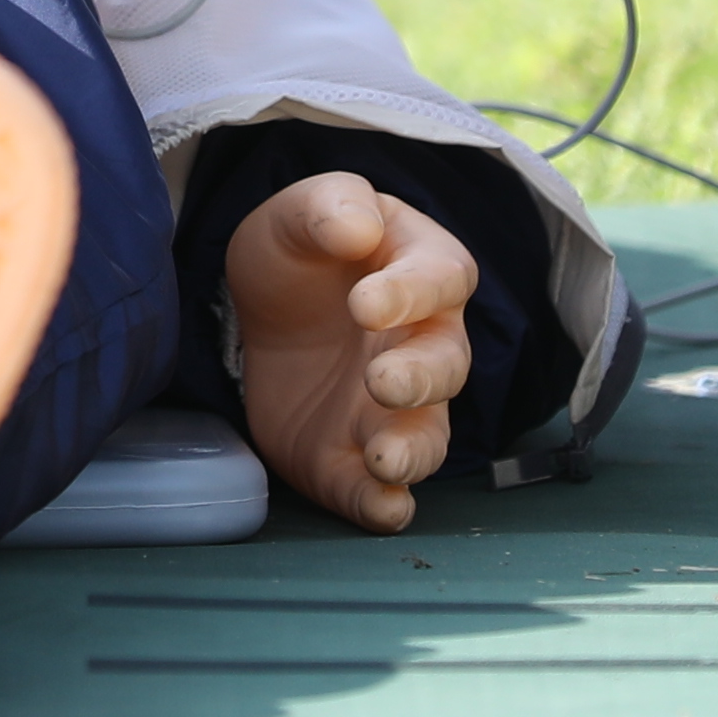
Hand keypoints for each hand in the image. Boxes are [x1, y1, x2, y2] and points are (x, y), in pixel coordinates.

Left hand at [228, 169, 479, 531]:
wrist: (271, 310)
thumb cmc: (305, 251)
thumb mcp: (301, 213)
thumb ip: (329, 207)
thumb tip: (357, 228)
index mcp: (424, 272)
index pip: (439, 281)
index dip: (409, 293)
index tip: (364, 303)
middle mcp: (427, 346)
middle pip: (446, 367)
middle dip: (419, 378)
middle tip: (380, 380)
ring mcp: (397, 410)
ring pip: (427, 437)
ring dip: (411, 451)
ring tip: (386, 460)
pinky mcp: (354, 455)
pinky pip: (378, 487)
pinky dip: (382, 503)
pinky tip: (379, 509)